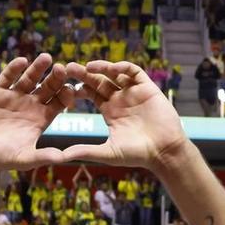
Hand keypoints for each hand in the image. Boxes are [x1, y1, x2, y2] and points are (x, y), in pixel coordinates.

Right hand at [0, 54, 75, 172]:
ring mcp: (14, 97)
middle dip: (55, 78)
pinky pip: (7, 77)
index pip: (59, 102)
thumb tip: (62, 159)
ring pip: (30, 78)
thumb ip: (42, 157)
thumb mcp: (24, 159)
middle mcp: (30, 105)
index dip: (65, 94)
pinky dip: (14, 69)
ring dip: (38, 68)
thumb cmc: (2, 159)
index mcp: (41, 118)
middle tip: (61, 68)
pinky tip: (22, 61)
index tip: (70, 88)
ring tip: (46, 58)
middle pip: (47, 87)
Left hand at [61, 62, 190, 170]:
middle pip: (99, 80)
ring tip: (88, 66)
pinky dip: (123, 67)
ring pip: (115, 73)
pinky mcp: (147, 88)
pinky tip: (112, 68)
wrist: (164, 152)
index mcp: (109, 111)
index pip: (90, 93)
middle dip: (84, 73)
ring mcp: (133, 92)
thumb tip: (60, 157)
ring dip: (102, 67)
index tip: (65, 87)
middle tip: (68, 68)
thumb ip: (85, 151)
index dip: (78, 88)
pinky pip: (134, 72)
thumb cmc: (137, 154)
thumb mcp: (108, 153)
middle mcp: (120, 99)